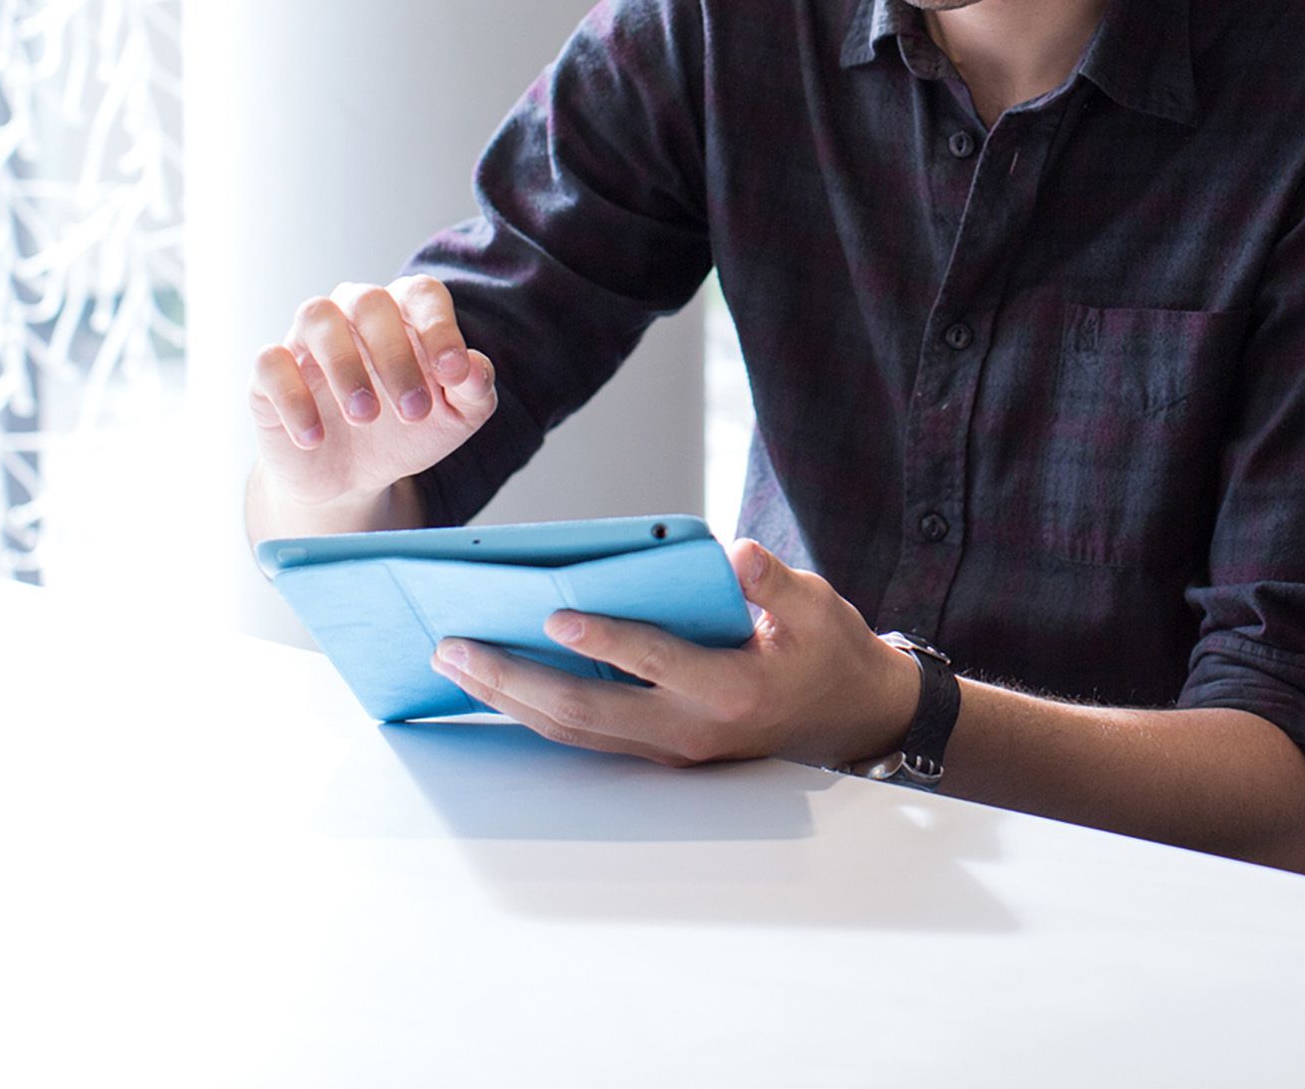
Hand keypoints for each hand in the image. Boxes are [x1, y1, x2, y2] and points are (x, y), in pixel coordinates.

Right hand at [249, 276, 497, 513]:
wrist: (354, 477)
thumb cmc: (408, 430)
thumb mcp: (455, 417)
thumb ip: (475, 389)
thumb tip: (474, 367)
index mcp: (403, 314)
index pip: (421, 293)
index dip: (439, 326)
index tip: (454, 373)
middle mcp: (352, 314)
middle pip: (368, 301)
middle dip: (395, 355)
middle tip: (413, 410)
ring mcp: (307, 340)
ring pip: (316, 315)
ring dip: (344, 365)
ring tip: (365, 416)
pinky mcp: (269, 374)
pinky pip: (270, 363)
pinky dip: (293, 398)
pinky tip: (316, 437)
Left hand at [428, 540, 919, 770]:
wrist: (850, 716)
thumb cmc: (826, 651)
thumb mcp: (816, 607)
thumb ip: (773, 584)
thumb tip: (740, 554)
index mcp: (730, 688)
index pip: (655, 661)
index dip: (606, 639)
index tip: (555, 616)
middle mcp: (690, 729)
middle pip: (587, 711)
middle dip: (515, 679)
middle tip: (456, 647)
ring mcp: (669, 749)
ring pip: (574, 732)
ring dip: (509, 700)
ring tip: (454, 663)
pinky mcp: (656, 751)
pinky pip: (582, 736)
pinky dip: (531, 714)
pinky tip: (492, 689)